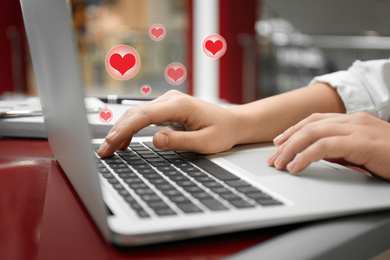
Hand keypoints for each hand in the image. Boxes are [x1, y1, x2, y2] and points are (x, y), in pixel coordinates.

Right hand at [98, 90, 240, 156]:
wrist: (233, 123)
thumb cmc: (223, 131)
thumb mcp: (205, 142)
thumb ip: (180, 141)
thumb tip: (155, 139)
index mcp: (179, 106)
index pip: (144, 116)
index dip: (124, 131)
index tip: (111, 144)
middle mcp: (170, 100)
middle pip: (135, 114)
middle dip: (117, 132)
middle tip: (103, 151)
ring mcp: (168, 102)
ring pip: (136, 114)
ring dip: (121, 130)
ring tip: (108, 148)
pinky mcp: (167, 108)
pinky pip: (144, 117)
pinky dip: (131, 128)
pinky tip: (123, 141)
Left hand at [267, 112, 389, 179]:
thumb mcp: (361, 151)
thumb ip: (340, 149)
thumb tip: (315, 154)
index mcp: (352, 120)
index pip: (314, 120)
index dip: (293, 130)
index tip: (278, 142)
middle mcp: (352, 120)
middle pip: (309, 125)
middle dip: (286, 141)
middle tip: (273, 157)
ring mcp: (357, 128)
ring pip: (312, 133)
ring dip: (291, 149)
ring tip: (279, 164)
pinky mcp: (360, 142)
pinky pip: (324, 146)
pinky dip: (306, 156)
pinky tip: (296, 167)